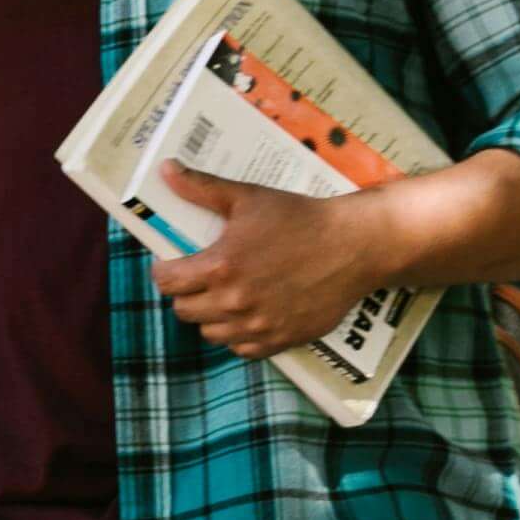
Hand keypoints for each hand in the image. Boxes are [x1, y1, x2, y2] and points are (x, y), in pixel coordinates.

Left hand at [148, 168, 400, 356]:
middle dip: (186, 293)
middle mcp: (234, 303)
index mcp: (220, 267)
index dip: (165, 271)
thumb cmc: (301, 218)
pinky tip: (248, 314)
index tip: (172, 264)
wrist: (354, 246)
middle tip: (199, 279)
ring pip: (210, 334)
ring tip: (223, 296)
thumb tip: (166, 170)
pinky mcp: (280, 341)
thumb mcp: (248, 197)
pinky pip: (242, 349)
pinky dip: (239, 335)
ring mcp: (257, 326)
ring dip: (210, 316)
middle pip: (184, 311)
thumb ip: (202, 188)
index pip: (167, 282)